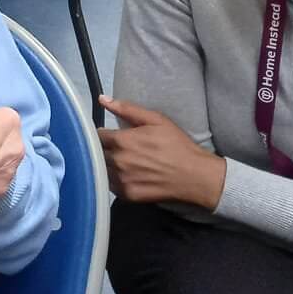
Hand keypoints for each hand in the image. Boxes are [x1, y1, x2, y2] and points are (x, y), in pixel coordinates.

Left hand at [98, 96, 226, 210]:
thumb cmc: (177, 145)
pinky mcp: (128, 195)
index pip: (97, 136)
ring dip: (107, 165)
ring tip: (123, 162)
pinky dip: (114, 180)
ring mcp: (122, 180)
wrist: (195, 176)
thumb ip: (126, 109)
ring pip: (102, 169)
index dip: (103, 134)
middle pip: (98, 153)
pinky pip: (111, 186)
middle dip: (104, 149)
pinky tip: (127, 175)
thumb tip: (102, 99)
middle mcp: (118, 161)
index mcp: (122, 141)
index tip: (111, 136)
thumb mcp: (155, 119)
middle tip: (119, 149)